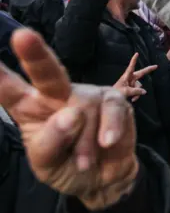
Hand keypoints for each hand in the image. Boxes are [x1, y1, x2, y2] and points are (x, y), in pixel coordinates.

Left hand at [0, 29, 137, 209]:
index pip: (9, 90)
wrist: (105, 178)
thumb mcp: (46, 164)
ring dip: (84, 143)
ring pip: (83, 110)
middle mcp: (56, 94)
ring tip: (84, 162)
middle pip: (46, 72)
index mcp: (30, 107)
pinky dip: (110, 128)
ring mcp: (87, 94)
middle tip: (23, 36)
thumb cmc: (67, 166)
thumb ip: (50, 141)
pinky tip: (107, 143)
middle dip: (35, 54)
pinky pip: (111, 109)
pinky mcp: (114, 99)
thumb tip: (72, 114)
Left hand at [113, 53, 156, 101]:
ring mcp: (132, 83)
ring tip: (132, 98)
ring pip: (139, 86)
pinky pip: (138, 91)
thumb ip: (136, 91)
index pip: (131, 66)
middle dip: (148, 70)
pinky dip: (136, 96)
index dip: (134, 60)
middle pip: (141, 73)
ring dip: (137, 93)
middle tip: (156, 66)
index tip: (136, 53)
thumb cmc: (116, 93)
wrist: (113, 99)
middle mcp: (131, 78)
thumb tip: (145, 91)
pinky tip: (133, 99)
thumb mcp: (126, 92)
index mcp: (127, 76)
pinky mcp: (133, 88)